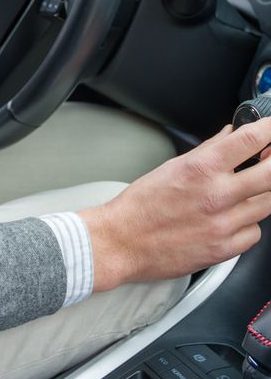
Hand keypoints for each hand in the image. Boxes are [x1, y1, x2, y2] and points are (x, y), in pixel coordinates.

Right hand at [80, 122, 270, 291]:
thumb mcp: (170, 168)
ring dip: (262, 194)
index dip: (269, 129)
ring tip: (244, 191)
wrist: (123, 242)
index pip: (249, 140)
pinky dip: (249, 224)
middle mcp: (216, 195)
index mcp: (200, 169)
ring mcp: (224, 224)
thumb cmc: (141, 206)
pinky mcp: (226, 248)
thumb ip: (206, 151)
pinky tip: (232, 219)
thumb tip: (230, 136)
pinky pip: (255, 232)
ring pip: (268, 204)